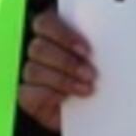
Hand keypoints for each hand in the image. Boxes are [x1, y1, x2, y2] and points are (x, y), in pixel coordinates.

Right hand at [21, 12, 98, 129]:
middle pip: (38, 47)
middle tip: (90, 74)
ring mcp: (32, 74)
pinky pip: (28, 92)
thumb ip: (100, 47)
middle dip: (66, 62)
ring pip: (33, 70)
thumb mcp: (105, 60)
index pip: (44, 23)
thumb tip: (108, 39)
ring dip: (62, 80)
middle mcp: (40, 51)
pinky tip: (67, 99)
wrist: (100, 112)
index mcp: (55, 33)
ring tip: (87, 88)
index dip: (63, 35)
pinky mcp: (28, 96)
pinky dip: (49, 95)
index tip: (86, 50)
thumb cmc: (103, 79)